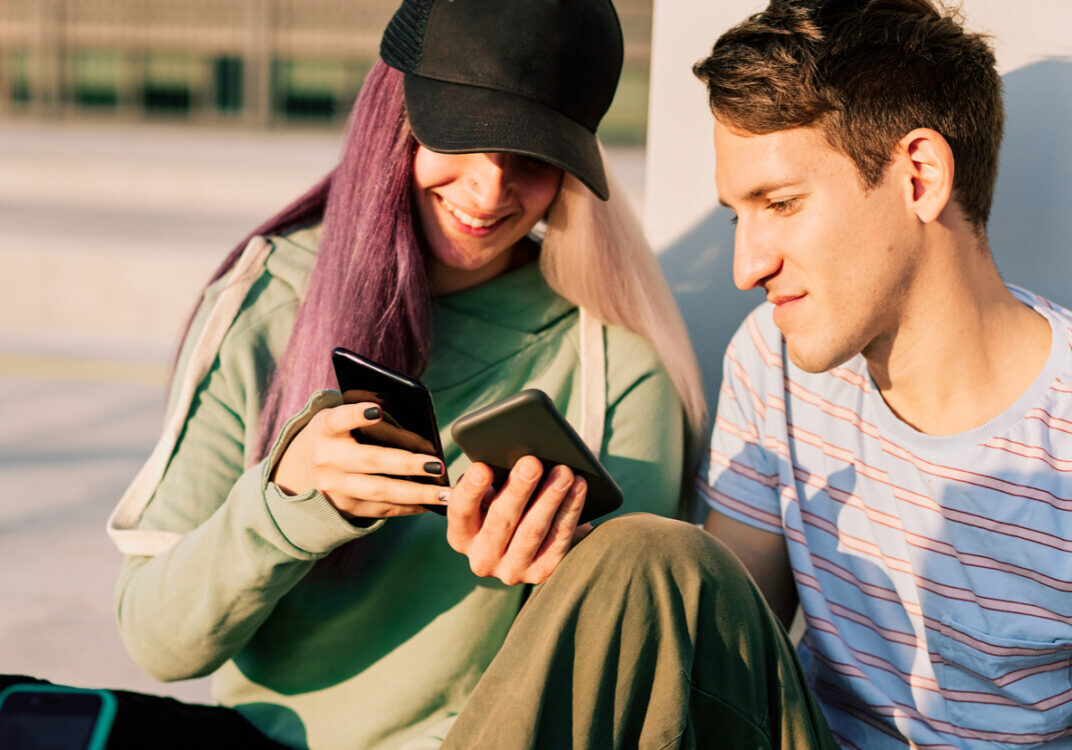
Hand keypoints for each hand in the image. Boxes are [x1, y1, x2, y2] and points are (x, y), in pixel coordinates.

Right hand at [272, 402, 447, 518]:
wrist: (300, 473)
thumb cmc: (335, 436)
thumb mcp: (338, 418)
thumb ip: (365, 413)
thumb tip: (413, 423)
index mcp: (324, 429)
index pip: (338, 419)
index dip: (357, 414)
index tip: (378, 410)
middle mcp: (326, 459)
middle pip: (371, 461)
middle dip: (407, 464)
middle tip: (437, 465)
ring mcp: (334, 488)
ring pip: (380, 492)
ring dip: (417, 493)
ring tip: (446, 493)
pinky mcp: (344, 508)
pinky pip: (381, 509)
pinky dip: (409, 507)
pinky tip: (432, 504)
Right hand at [446, 456, 590, 584]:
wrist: (530, 540)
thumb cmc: (505, 505)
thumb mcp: (491, 497)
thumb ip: (493, 483)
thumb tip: (513, 461)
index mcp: (462, 536)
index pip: (460, 512)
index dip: (471, 490)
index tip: (483, 467)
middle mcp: (482, 559)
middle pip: (501, 521)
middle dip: (518, 489)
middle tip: (532, 463)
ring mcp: (512, 571)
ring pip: (533, 531)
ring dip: (550, 498)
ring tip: (563, 473)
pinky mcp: (541, 573)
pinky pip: (559, 539)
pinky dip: (570, 510)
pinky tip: (578, 488)